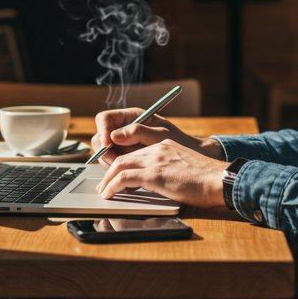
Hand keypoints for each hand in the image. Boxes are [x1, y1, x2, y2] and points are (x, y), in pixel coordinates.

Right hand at [90, 107, 220, 164]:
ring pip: (105, 155)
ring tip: (125, 174)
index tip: (108, 144)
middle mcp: (126, 131)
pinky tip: (130, 181)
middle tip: (115, 163)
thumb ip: (137, 132)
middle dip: (105, 152)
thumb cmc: (183, 144)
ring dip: (110, 165)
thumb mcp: (162, 135)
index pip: (104, 119)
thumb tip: (114, 136)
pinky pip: (116, 167)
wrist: (196, 164)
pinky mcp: (130, 162)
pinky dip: (119, 174)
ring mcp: (126, 147)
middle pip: (101, 138)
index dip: (102, 131)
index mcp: (132, 117)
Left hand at [96, 139, 226, 206]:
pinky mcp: (155, 174)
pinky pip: (124, 178)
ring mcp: (155, 160)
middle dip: (109, 171)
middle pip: (124, 156)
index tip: (115, 175)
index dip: (121, 164)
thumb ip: (168, 170)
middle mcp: (158, 149)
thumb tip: (159, 183)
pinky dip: (112, 186)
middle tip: (104, 185)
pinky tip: (109, 195)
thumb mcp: (184, 168)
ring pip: (120, 164)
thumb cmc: (207, 180)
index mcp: (165, 146)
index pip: (135, 152)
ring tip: (103, 191)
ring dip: (107, 179)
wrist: (220, 180)